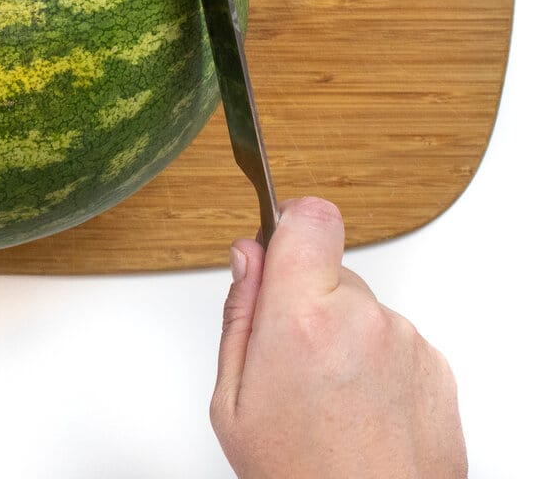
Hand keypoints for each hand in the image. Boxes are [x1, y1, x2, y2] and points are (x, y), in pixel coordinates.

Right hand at [211, 197, 466, 478]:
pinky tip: (361, 408)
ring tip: (329, 396)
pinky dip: (377, 363)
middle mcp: (362, 320)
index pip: (310, 217)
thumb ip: (240, 312)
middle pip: (329, 269)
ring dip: (344, 335)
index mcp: (302, 319)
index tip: (280, 244)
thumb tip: (249, 255)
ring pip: (362, 307)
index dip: (291, 222)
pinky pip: (394, 340)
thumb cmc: (297, 476)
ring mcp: (406, 343)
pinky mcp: (437, 368)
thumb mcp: (232, 399)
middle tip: (292, 361)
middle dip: (307, 299)